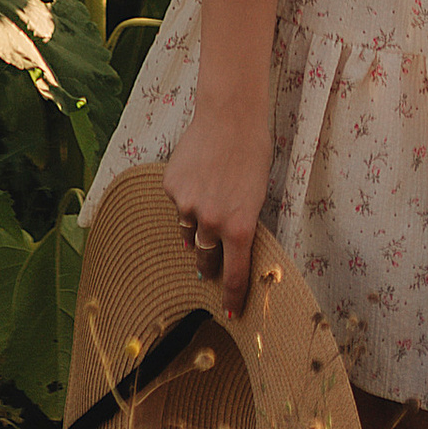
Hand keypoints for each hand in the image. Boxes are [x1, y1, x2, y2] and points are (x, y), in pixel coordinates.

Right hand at [162, 106, 274, 318]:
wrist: (229, 116)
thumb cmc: (252, 154)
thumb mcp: (256, 197)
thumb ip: (240, 226)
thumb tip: (224, 249)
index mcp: (239, 227)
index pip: (234, 275)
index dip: (232, 298)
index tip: (230, 312)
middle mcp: (211, 222)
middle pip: (206, 259)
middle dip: (210, 263)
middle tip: (212, 260)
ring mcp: (187, 205)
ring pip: (188, 230)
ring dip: (197, 225)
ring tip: (209, 196)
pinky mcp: (171, 188)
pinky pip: (178, 204)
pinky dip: (187, 197)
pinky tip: (198, 174)